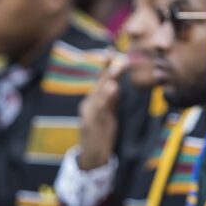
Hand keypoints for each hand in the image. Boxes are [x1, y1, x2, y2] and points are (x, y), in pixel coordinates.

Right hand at [77, 53, 127, 169]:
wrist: (92, 157)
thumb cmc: (101, 133)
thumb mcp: (108, 113)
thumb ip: (111, 99)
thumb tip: (116, 83)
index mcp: (92, 100)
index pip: (100, 79)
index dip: (105, 64)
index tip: (111, 48)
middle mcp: (88, 104)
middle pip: (99, 83)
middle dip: (108, 69)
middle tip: (117, 55)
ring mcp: (89, 114)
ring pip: (99, 94)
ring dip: (108, 79)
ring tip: (116, 68)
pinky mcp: (92, 125)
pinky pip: (100, 110)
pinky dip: (105, 99)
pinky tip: (112, 89)